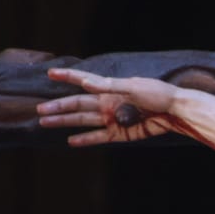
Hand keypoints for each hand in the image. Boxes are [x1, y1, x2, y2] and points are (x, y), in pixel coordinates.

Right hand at [38, 68, 179, 146]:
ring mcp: (112, 119)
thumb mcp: (133, 87)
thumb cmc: (156, 94)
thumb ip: (108, 86)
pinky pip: (99, 137)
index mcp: (110, 89)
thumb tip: (85, 82)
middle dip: (58, 107)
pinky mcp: (120, 134)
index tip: (50, 73)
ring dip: (65, 122)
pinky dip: (85, 139)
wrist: (175, 112)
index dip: (68, 77)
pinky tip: (70, 140)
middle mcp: (108, 103)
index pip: (84, 81)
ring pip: (83, 120)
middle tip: (39, 111)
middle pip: (78, 104)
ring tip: (45, 122)